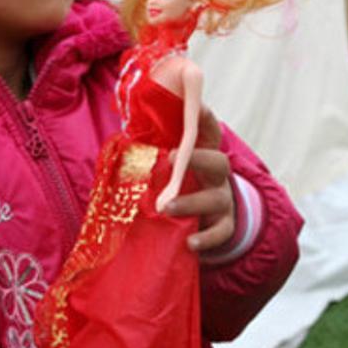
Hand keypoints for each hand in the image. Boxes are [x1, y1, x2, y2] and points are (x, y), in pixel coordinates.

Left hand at [164, 107, 234, 251]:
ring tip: (166, 207)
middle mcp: (216, 175)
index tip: (195, 105)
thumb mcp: (172, 168)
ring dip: (190, 202)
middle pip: (218, 162)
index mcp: (204, 154)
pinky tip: (190, 243)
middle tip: (171, 157)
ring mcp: (223, 201)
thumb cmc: (180, 187)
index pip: (208, 131)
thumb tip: (124, 134)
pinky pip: (221, 232)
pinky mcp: (224, 226)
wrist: (207, 222)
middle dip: (198, 158)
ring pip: (215, 198)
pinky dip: (206, 238)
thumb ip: (155, 153)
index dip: (204, 117)